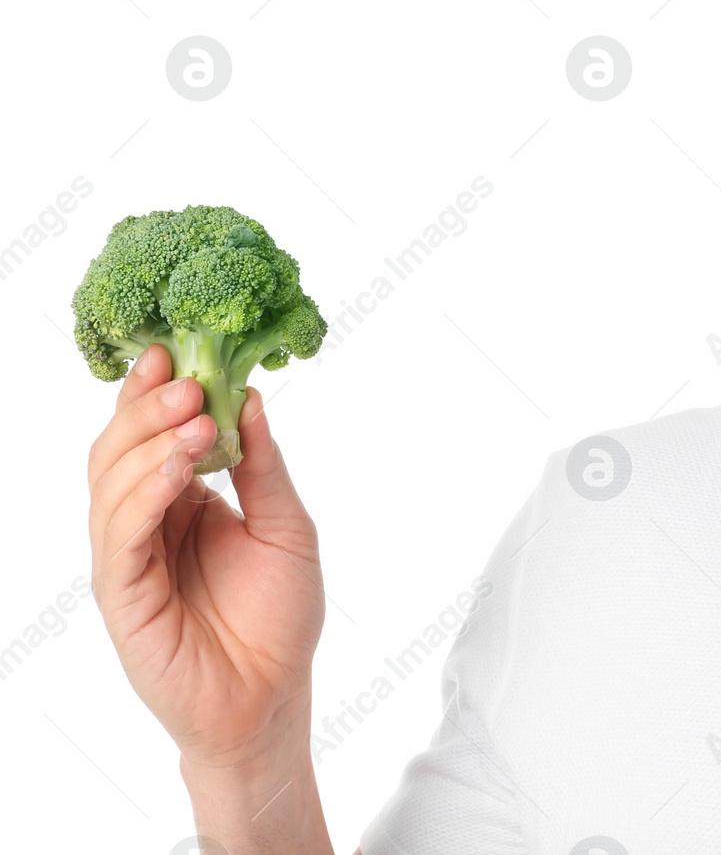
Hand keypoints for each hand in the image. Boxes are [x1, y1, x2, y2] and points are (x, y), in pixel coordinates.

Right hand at [87, 343, 326, 771]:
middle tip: (188, 383)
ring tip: (195, 423)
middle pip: (120, 449)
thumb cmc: (279, 615)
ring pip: (111, 485)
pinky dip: (143, 496)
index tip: (172, 347)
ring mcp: (128, 558)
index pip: (150, 434)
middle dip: (150, 409)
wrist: (274, 695)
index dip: (153, 391)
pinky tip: (176, 473)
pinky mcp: (122, 596)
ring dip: (150, 446)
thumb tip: (252, 398)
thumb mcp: (287, 525)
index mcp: (180, 499)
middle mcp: (146, 522)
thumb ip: (264, 466)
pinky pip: (120, 537)